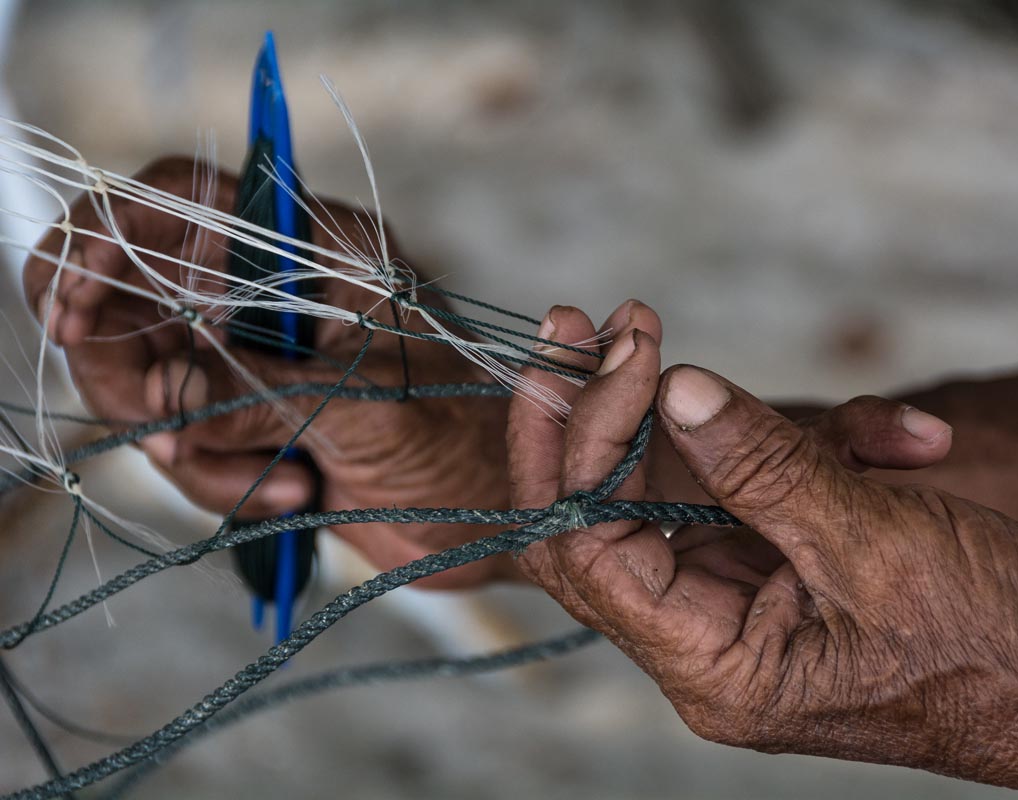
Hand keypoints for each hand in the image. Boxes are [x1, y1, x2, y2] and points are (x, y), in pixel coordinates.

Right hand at [23, 157, 508, 586]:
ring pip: (153, 380)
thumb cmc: (470, 440)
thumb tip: (164, 377)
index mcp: (315, 249)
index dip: (110, 236)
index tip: (71, 302)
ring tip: (274, 478)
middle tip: (157, 421)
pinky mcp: (254, 419)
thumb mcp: (364, 404)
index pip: (181, 200)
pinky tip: (297, 495)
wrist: (506, 517)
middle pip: (138, 293)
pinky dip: (223, 480)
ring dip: (194, 443)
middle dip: (130, 365)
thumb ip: (259, 387)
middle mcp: (275, 293)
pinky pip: (187, 443)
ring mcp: (259, 357)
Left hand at [506, 306, 1017, 798]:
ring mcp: (745, 605)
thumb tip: (671, 389)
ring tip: (686, 341)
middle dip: (598, 413)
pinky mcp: (786, 572)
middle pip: (603, 517)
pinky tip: (900, 438)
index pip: (585, 546)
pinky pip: (759, 493)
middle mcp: (711, 642)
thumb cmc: (999, 643)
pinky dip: (807, 445)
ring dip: (702, 416)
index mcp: (713, 664)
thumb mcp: (875, 547)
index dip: (575, 443)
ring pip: (680, 494)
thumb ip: (765, 467)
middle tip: (592, 319)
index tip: (596, 351)